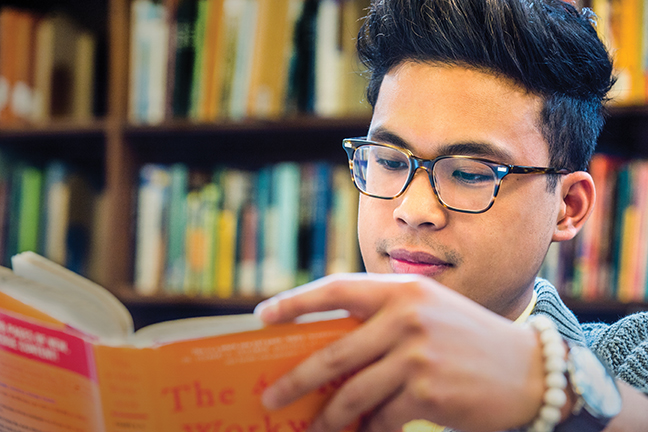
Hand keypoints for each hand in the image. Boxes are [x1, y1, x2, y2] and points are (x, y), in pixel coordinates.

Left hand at [256, 273, 545, 431]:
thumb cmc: (466, 341)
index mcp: (401, 289)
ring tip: (311, 429)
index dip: (295, 301)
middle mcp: (406, 315)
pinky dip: (369, 430)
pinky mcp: (428, 390)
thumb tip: (326, 357)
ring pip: (352, 393)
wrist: (529, 370)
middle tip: (270, 397)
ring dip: (326, 417)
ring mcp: (417, 352)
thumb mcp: (426, 314)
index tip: (262, 316)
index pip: (335, 288)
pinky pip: (381, 418)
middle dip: (295, 380)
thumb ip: (381, 324)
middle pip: (333, 352)